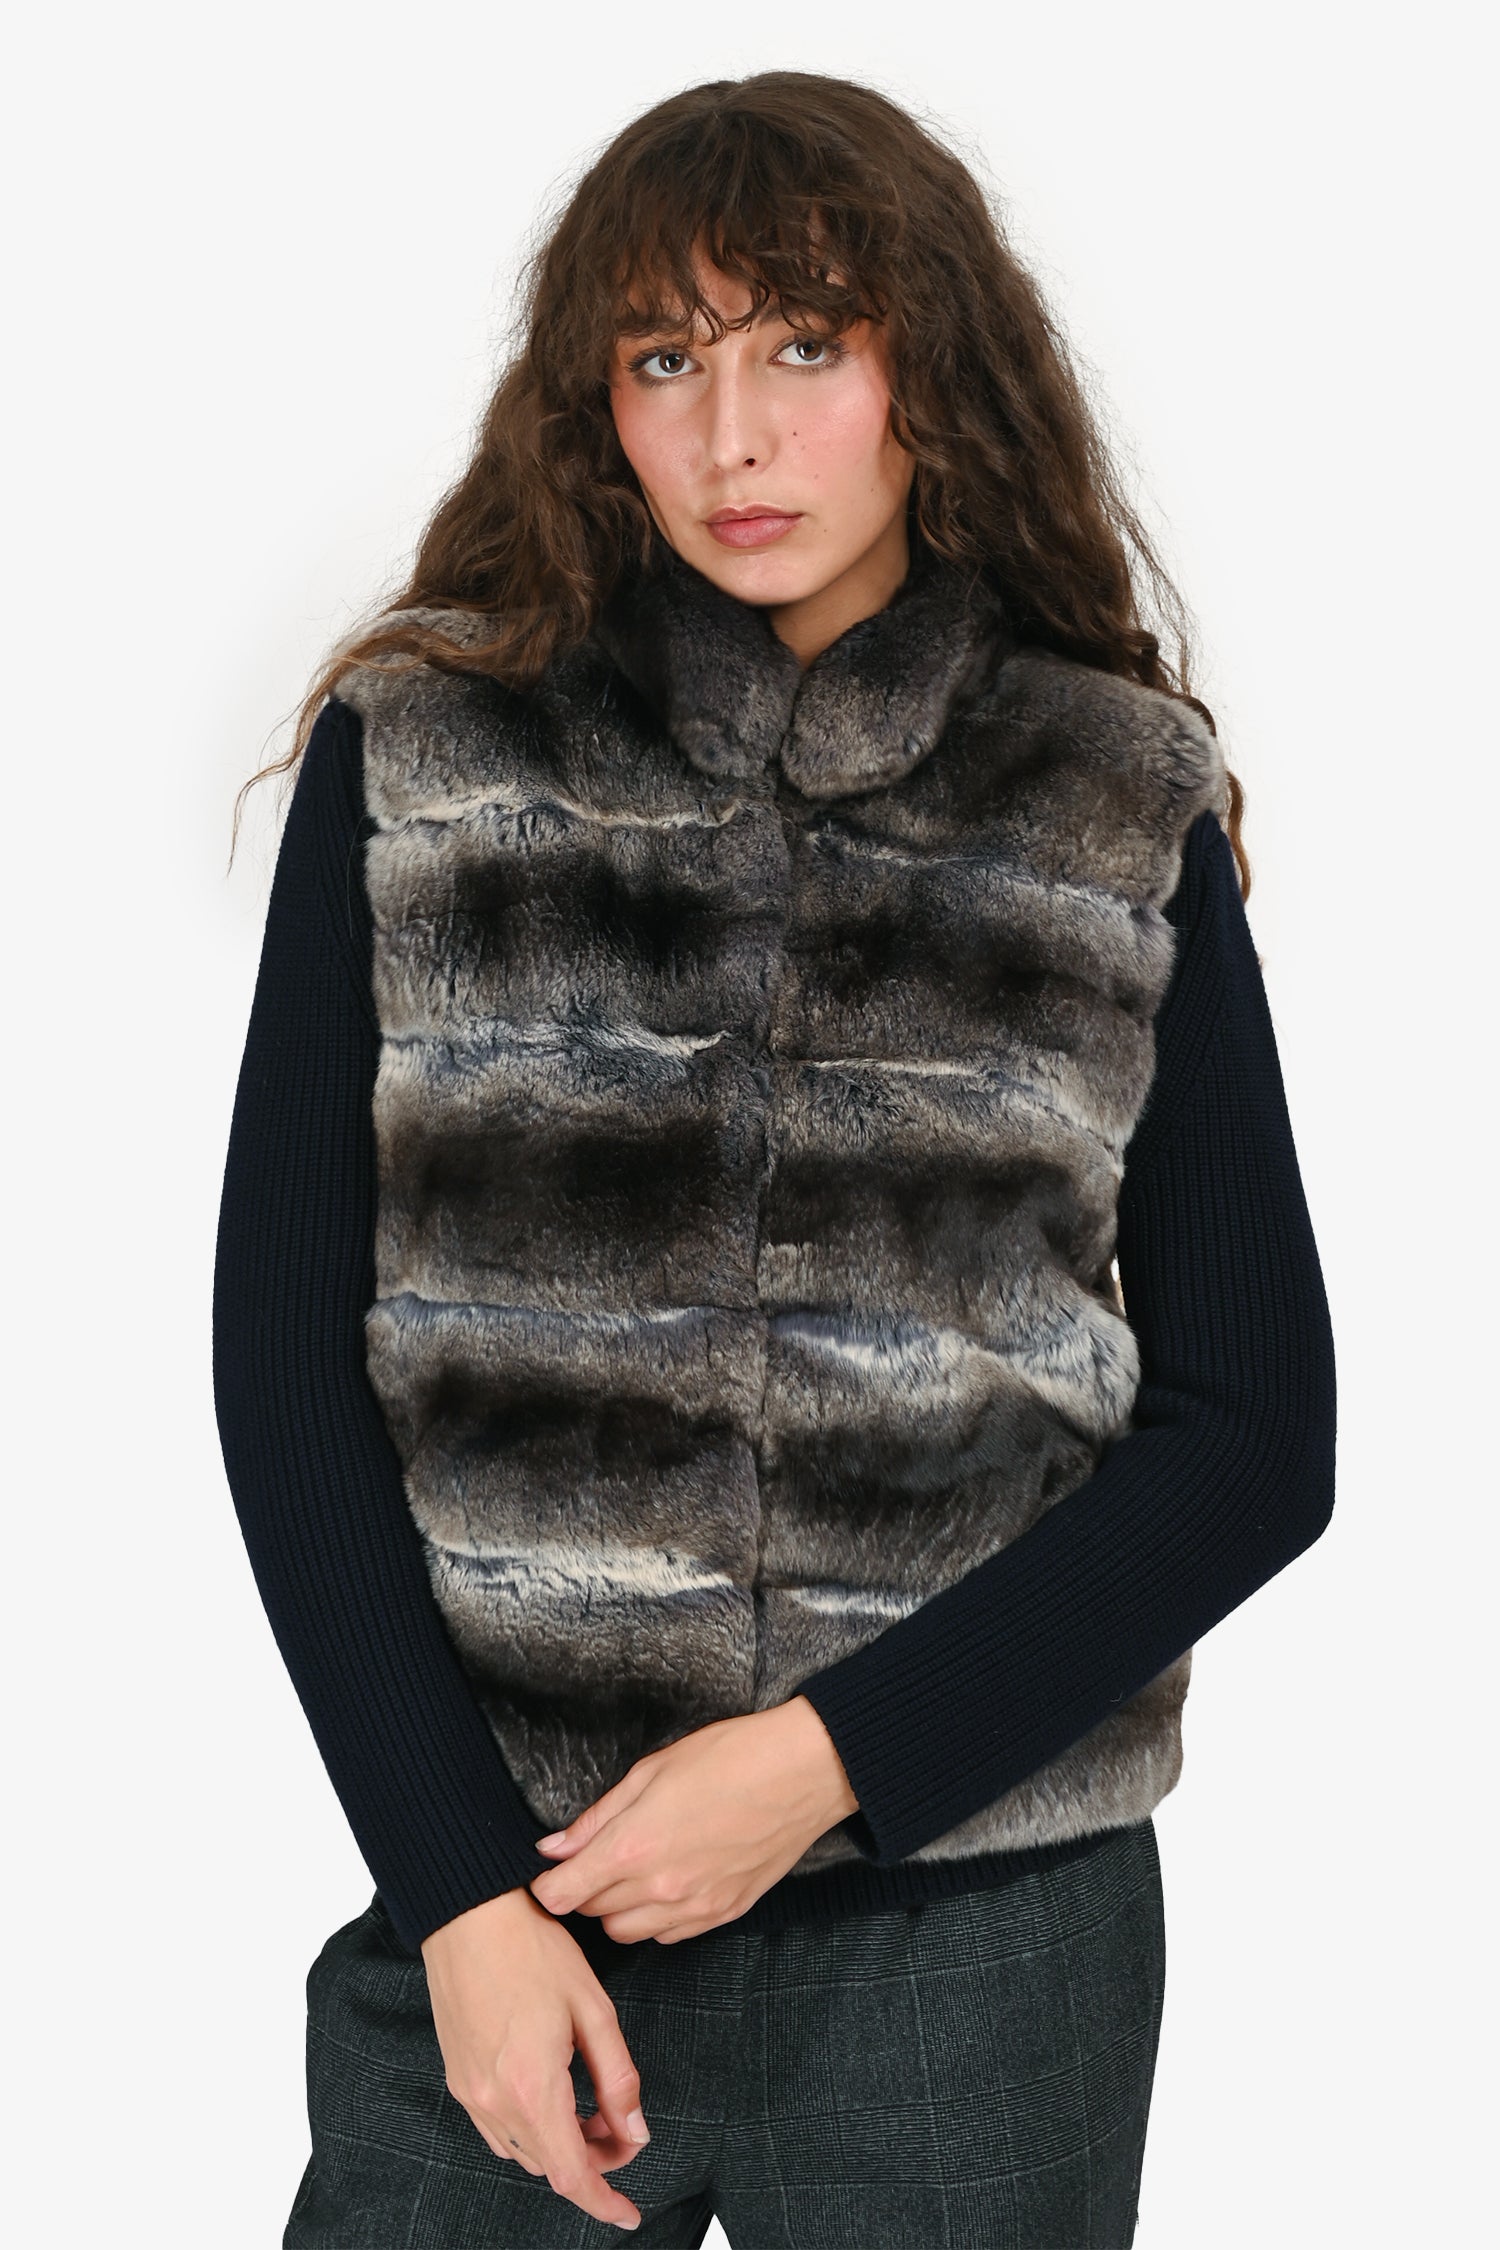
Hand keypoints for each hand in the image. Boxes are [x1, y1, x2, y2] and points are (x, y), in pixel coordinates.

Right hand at [420, 1885, 649, 2232]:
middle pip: (549, 2166)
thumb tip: (635, 2131)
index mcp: (533, 2087)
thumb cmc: (532, 1949)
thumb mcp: (592, 2007)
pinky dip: (530, 2129)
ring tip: (590, 2109)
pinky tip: (551, 2094)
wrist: (467, 1914)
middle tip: (622, 2129)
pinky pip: (496, 2129)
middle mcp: (494, 2101)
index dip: (604, 2202)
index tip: (629, 2213)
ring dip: (560, 2146)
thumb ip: (618, 2076)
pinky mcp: (458, 2077)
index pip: (572, 2175)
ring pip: (523, 2151)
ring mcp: (470, 2092)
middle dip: (592, 2162)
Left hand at [527, 1695, 858, 1944]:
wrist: (802, 1773)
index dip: (547, 1886)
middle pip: (592, 1914)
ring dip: (618, 1909)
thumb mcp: (652, 1771)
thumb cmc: (729, 1757)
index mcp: (634, 1846)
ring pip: (627, 1932)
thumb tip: (555, 1847)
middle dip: (584, 1890)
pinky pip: (668, 1935)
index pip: (563, 1894)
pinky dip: (656, 1918)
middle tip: (597, 1858)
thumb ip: (598, 1817)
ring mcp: (694, 1907)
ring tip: (635, 1870)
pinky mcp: (722, 1914)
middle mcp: (660, 1887)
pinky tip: (667, 1883)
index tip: (549, 1874)